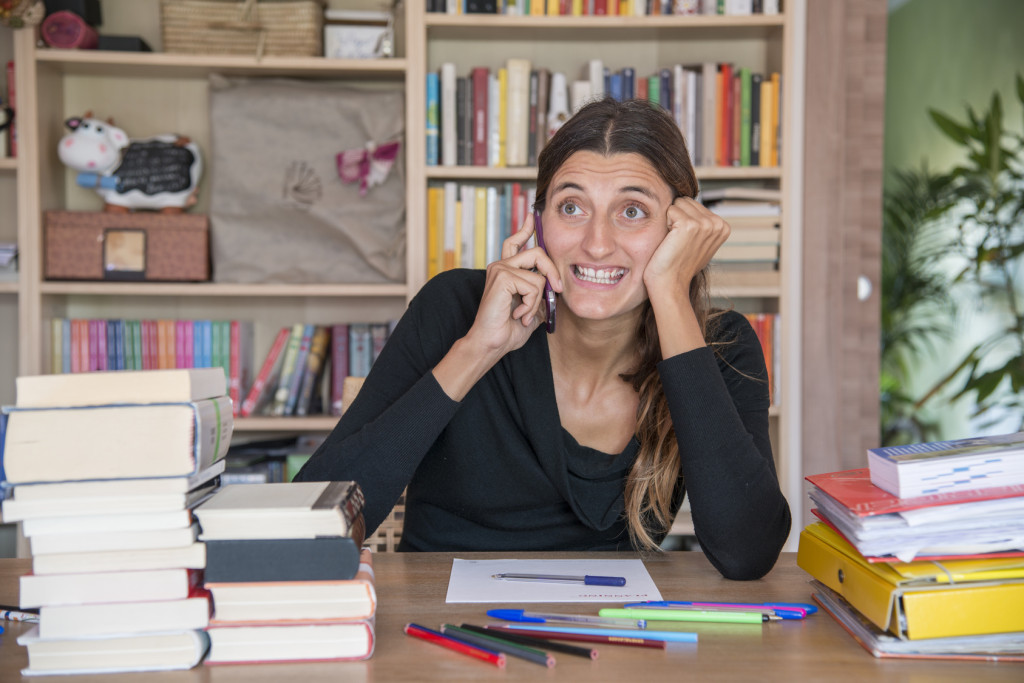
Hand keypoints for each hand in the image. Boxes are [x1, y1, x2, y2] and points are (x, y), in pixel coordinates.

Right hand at [464, 213, 562, 359]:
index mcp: (506, 271)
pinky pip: (533, 286)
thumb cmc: (508, 330)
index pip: (515, 243)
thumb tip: (556, 287)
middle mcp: (501, 266)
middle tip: (557, 290)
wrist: (491, 343)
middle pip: (537, 252)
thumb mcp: (532, 310)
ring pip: (538, 276)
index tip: (532, 217)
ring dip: (537, 301)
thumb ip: (541, 296)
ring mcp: (500, 269)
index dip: (525, 230)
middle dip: (553, 272)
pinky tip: (518, 315)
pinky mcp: (502, 277)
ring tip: (524, 315)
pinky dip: (531, 305)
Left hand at [643, 196, 729, 298]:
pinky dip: (665, 223)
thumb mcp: (701, 243)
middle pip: (686, 201)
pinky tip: (670, 240)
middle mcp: (717, 224)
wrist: (670, 282)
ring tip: (674, 240)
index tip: (687, 241)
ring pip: (678, 203)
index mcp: (723, 226)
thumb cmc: (680, 264)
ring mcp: (705, 224)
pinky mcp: (689, 225)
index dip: (684, 220)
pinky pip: (670, 210)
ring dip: (671, 220)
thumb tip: (696, 209)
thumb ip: (704, 226)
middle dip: (678, 217)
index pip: (694, 204)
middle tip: (678, 241)